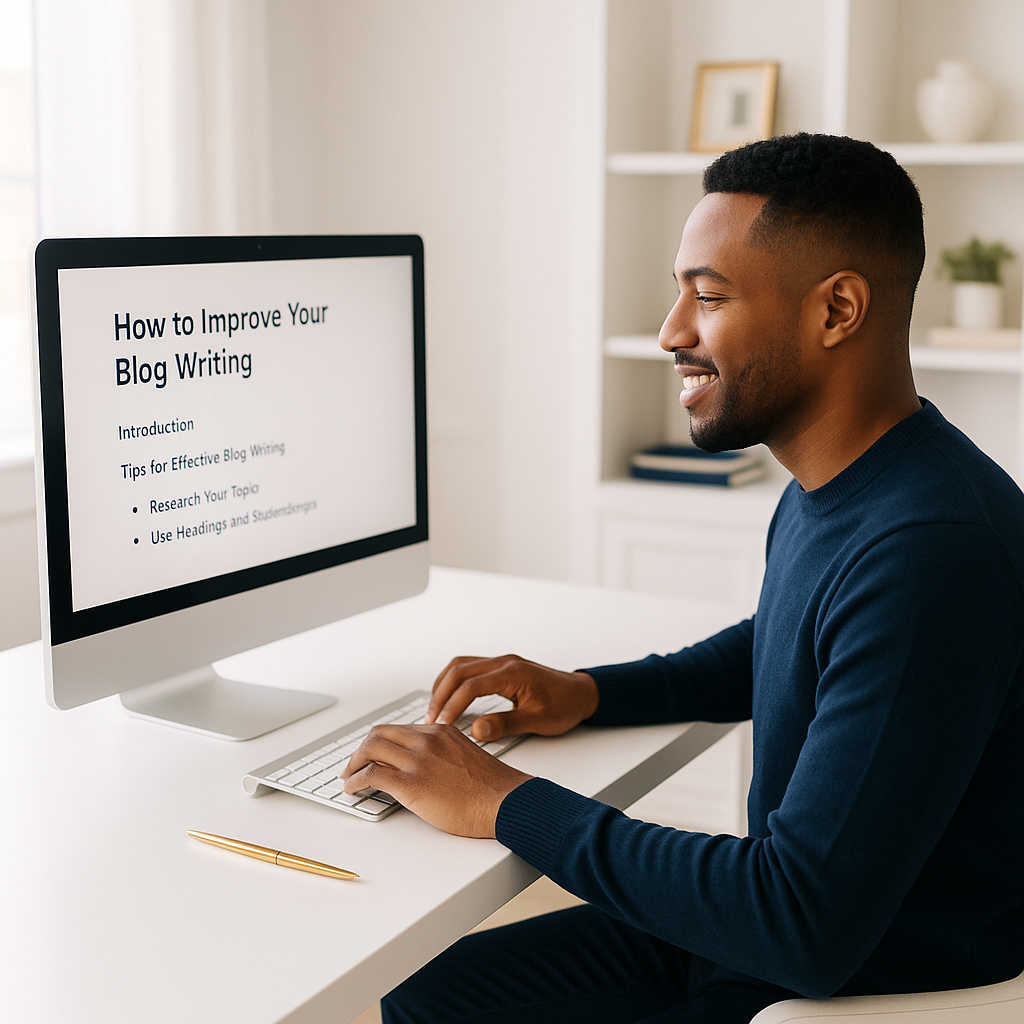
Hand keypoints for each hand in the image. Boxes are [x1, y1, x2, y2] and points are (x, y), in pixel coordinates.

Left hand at [339, 724, 531, 837]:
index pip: (398, 729)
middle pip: (379, 733)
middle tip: (354, 765)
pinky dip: (356, 780)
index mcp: (440, 731)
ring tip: (348, 777)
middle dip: (362, 749)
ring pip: (371, 749)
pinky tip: (353, 789)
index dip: (380, 742)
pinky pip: (372, 774)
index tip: (373, 753)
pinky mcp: (411, 783)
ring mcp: (418, 760)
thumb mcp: (465, 757)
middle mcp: (427, 739)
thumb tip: (425, 768)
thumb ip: (443, 754)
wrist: (506, 801)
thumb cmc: (493, 788)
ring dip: (354, 764)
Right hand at [425, 654, 599, 740]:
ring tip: (434, 709)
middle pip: (459, 671)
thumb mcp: (538, 721)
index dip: (452, 706)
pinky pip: (469, 667)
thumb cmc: (565, 706)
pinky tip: (449, 697)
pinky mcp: (501, 667)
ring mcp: (502, 662)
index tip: (442, 725)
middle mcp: (504, 663)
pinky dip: (453, 680)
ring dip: (444, 685)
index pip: (471, 686)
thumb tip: (477, 731)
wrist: (581, 693)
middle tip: (430, 720)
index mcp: (513, 673)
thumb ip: (505, 725)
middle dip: (440, 695)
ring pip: (461, 665)